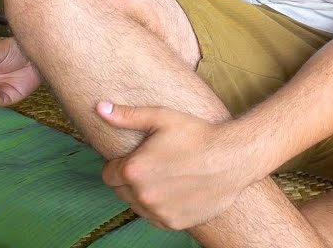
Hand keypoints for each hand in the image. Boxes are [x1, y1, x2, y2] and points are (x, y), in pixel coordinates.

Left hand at [98, 101, 259, 230]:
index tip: (137, 158)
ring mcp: (158, 212)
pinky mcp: (174, 223)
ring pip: (137, 206)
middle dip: (130, 180)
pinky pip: (154, 217)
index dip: (120, 165)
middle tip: (153, 166)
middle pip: (120, 191)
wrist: (232, 158)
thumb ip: (127, 116)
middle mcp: (142, 195)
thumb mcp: (161, 117)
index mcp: (134, 170)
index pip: (108, 174)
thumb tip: (100, 107)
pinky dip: (160, 207)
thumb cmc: (197, 135)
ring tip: (166, 177)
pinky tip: (175, 191)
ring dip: (144, 195)